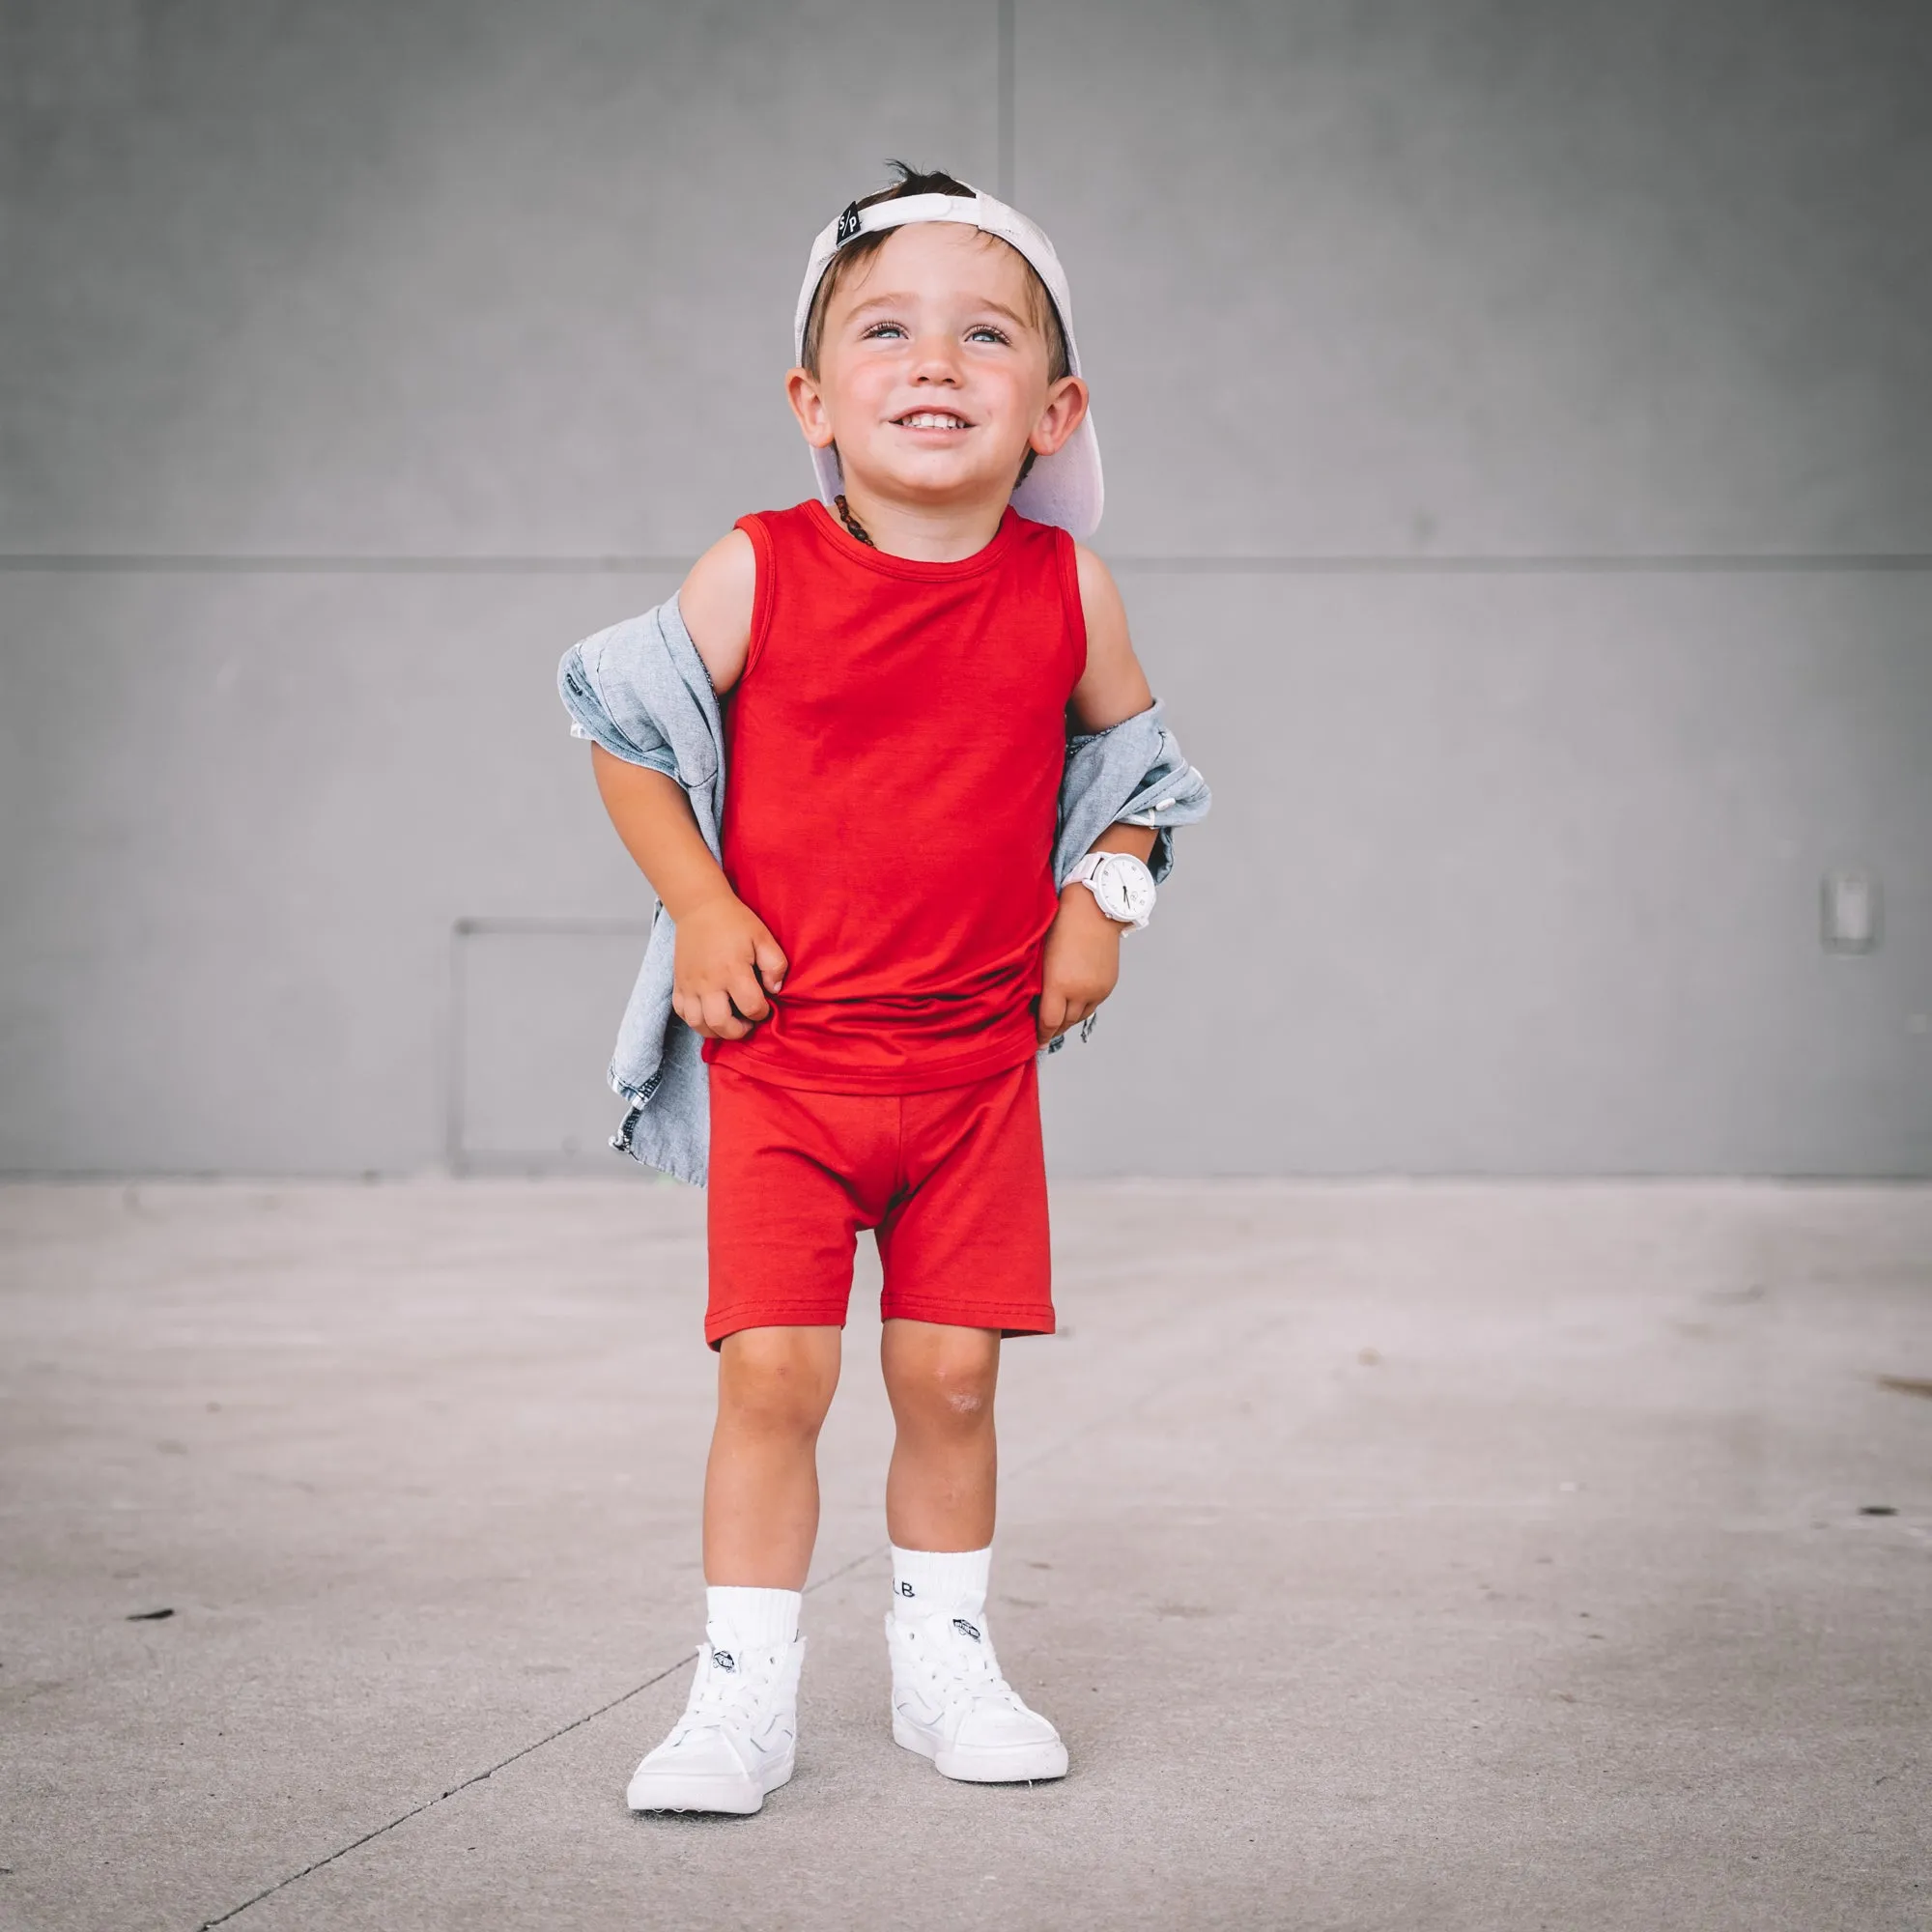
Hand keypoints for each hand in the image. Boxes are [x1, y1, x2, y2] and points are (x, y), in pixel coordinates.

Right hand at [671, 892, 788, 1039]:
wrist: (699, 907)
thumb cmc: (735, 922)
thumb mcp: (763, 937)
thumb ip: (775, 965)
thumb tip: (775, 991)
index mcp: (733, 970)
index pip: (751, 1007)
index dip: (762, 1013)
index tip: (764, 1006)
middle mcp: (709, 982)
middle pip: (721, 1024)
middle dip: (738, 1031)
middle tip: (747, 1022)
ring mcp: (690, 985)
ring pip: (698, 1024)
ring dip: (716, 1031)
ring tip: (728, 1022)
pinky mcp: (678, 984)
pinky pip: (682, 1013)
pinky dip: (695, 1020)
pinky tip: (709, 1013)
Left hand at [1034, 885, 1123, 1044]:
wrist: (1094, 909)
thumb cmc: (1060, 926)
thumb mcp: (1041, 956)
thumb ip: (1038, 983)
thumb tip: (1031, 1003)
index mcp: (1059, 984)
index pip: (1049, 1022)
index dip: (1040, 1035)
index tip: (1034, 1042)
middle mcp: (1081, 992)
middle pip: (1065, 1023)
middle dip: (1052, 1029)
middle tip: (1041, 1032)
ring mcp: (1097, 990)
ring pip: (1079, 1017)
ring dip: (1067, 1020)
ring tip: (1056, 1020)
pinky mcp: (1108, 985)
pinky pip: (1092, 1006)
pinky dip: (1081, 1008)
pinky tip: (1071, 1004)